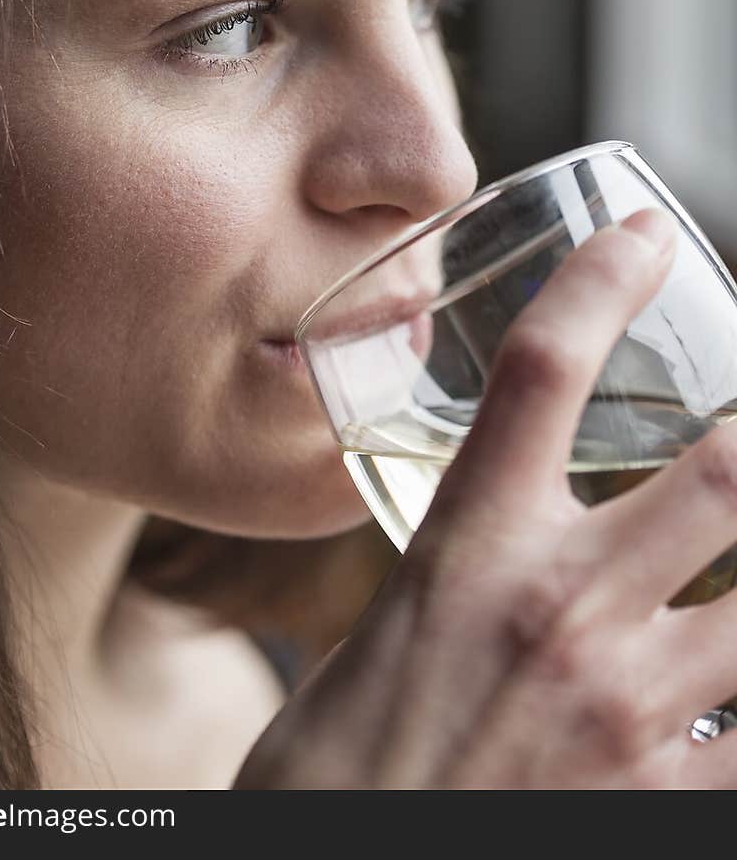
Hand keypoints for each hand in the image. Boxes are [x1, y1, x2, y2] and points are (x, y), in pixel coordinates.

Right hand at [233, 209, 736, 788]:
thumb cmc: (337, 769)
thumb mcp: (381, 635)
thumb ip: (454, 580)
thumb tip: (502, 556)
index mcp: (468, 549)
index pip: (539, 368)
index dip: (599, 281)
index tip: (637, 237)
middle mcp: (558, 606)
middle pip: (722, 467)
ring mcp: (627, 704)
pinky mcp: (662, 797)